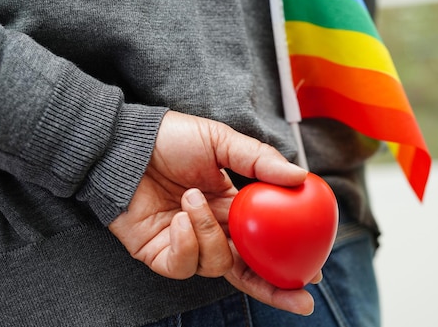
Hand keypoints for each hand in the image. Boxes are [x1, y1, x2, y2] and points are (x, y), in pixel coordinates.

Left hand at [109, 110, 313, 314]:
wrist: (124, 144)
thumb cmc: (170, 139)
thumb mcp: (220, 141)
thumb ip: (259, 160)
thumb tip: (300, 176)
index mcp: (231, 207)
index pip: (263, 241)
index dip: (286, 258)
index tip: (312, 272)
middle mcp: (212, 230)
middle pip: (248, 271)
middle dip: (274, 288)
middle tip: (299, 297)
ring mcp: (186, 244)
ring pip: (217, 265)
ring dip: (209, 234)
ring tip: (192, 199)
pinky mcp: (160, 254)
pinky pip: (184, 265)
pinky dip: (186, 242)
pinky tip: (179, 216)